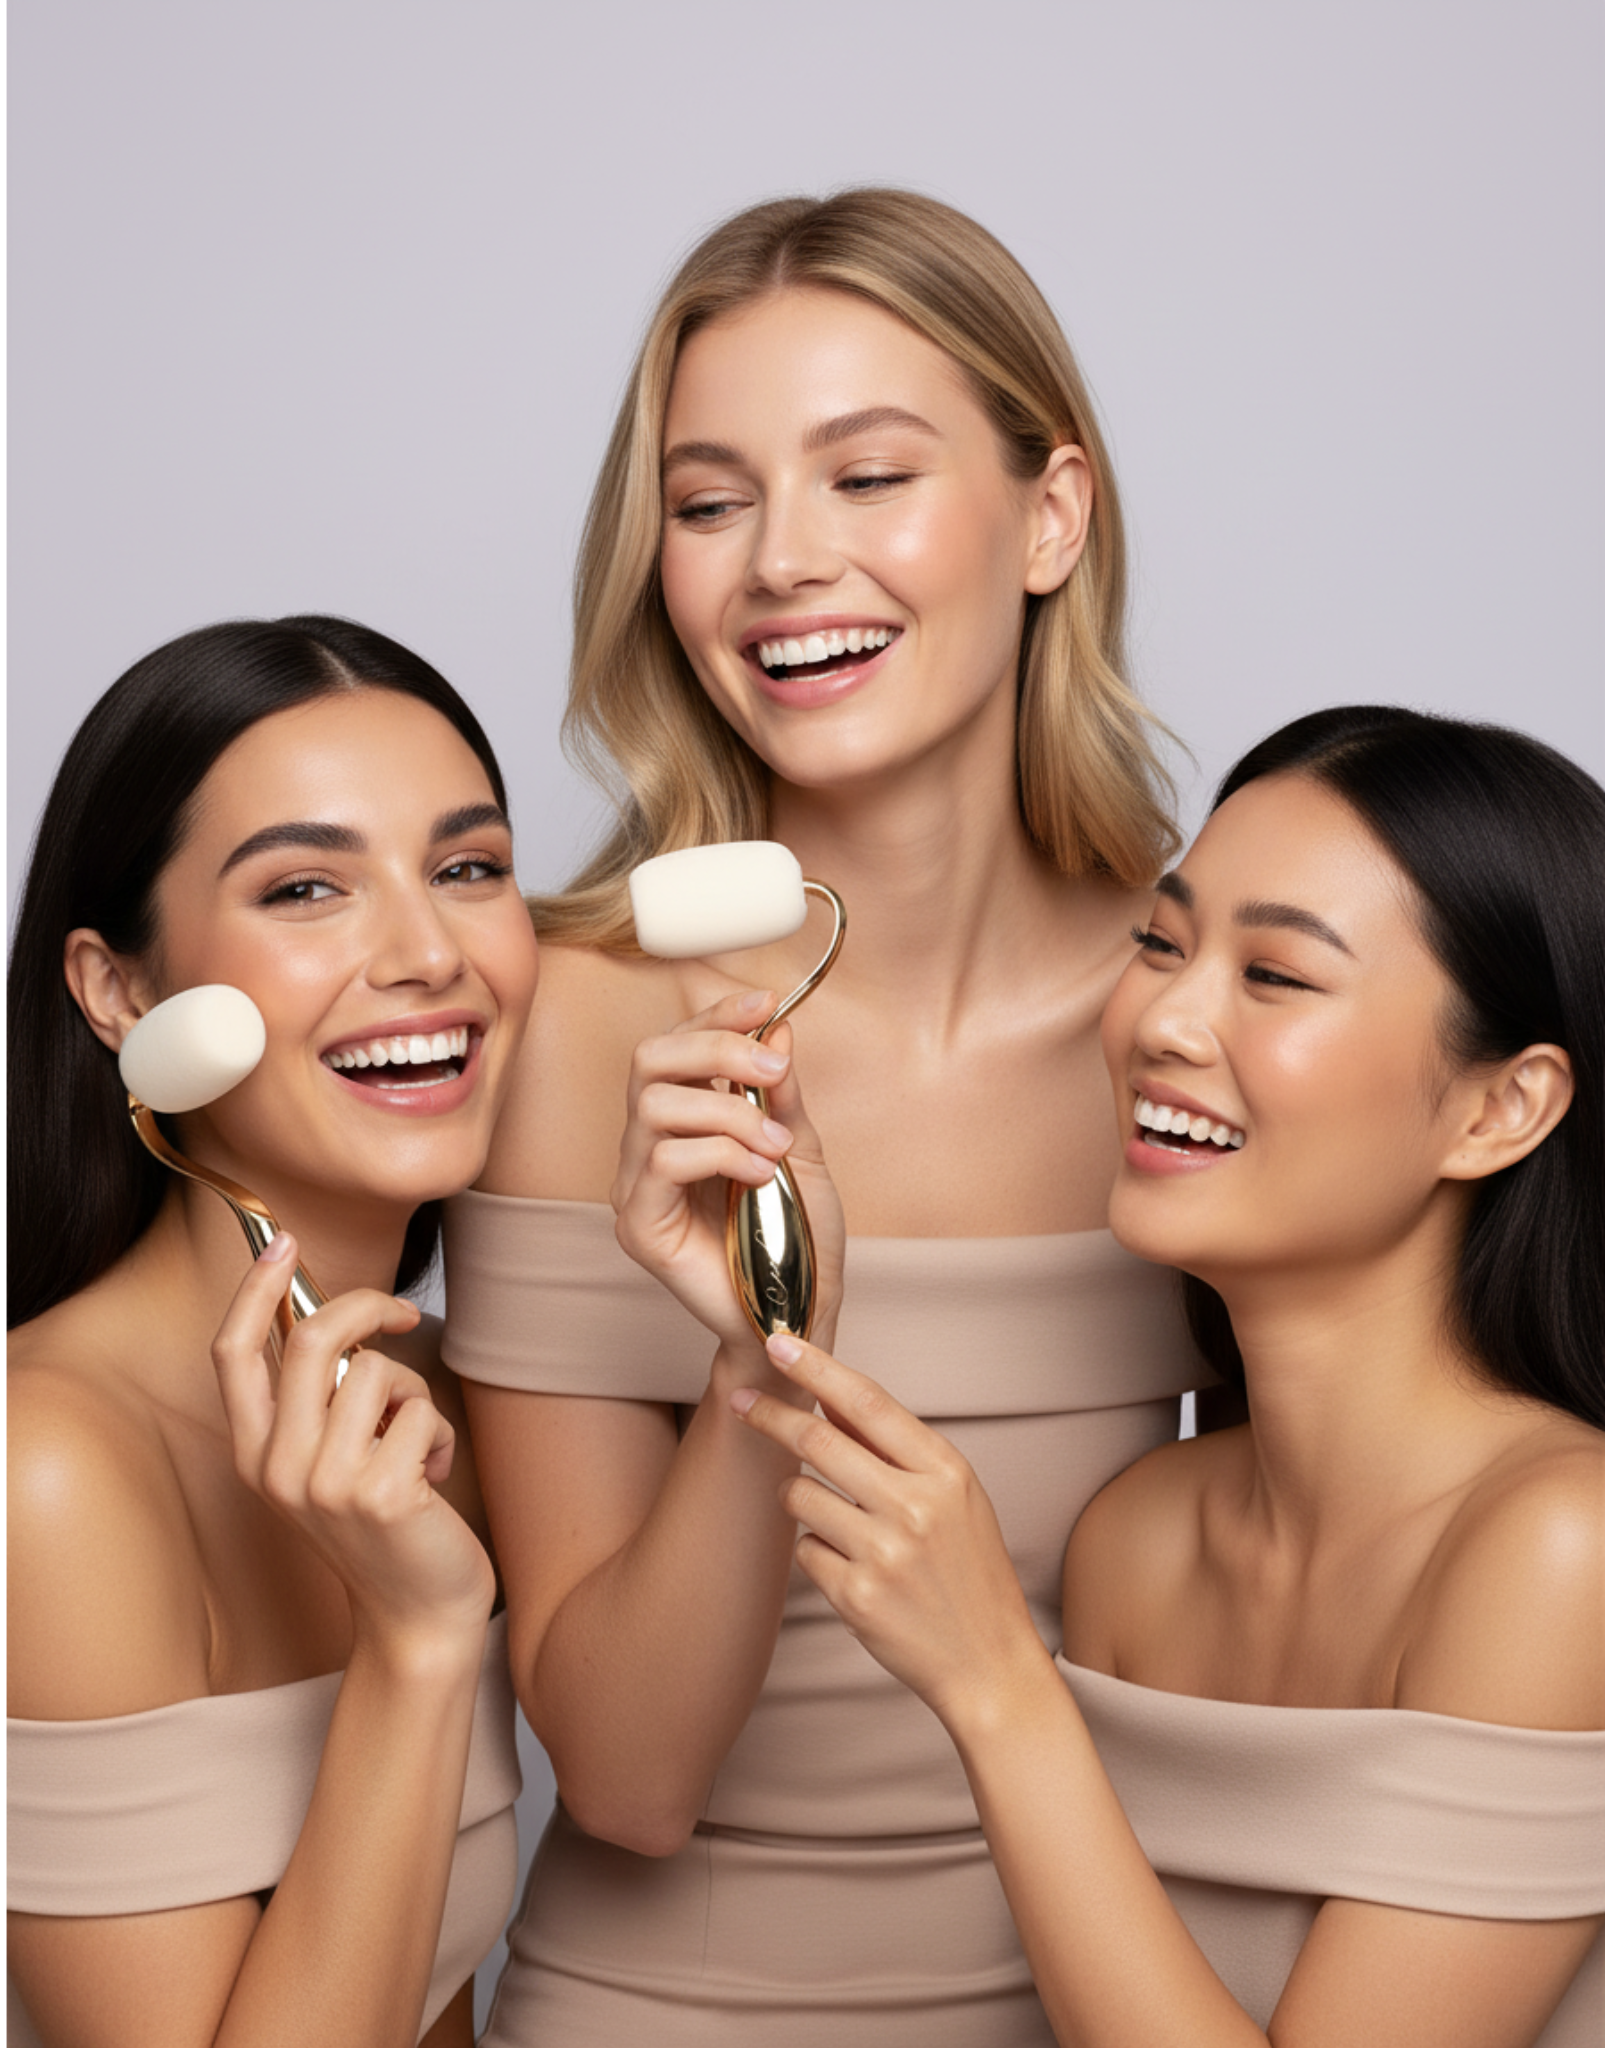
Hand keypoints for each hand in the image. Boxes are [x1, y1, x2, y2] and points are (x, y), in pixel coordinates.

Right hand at [212, 1237, 495, 1659]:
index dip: (255, 1290)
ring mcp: (326, 1485)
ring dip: (413, 1396)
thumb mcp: (326, 1463)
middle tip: (403, 1312)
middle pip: (314, 1340)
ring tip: (414, 1445)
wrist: (419, 1615)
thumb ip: (316, 1400)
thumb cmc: (384, 1525)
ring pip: (379, 1373)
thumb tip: (330, 1315)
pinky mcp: (380, 1493)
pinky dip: (439, 1435)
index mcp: (255, 1456)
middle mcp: (278, 1470)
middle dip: (370, 1306)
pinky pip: (420, 1411)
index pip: (233, 1354)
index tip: (283, 1244)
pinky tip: (433, 1480)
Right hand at [611, 990, 843, 1352]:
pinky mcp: (638, 1226)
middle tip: (774, 1072)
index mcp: (682, 1121)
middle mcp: (647, 1146)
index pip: (677, 1046)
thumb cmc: (798, 1236)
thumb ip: (783, 1094)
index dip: (715, 1016)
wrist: (798, 1311)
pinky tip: (759, 1175)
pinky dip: (719, 1155)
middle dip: (717, 1051)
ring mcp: (635, 1186)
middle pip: (650, 1060)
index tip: (765, 1002)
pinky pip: (662, 1162)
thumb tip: (776, 1027)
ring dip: (729, 1114)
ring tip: (776, 1146)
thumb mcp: (801, 1149)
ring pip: (655, 1107)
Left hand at [731, 1334, 1047, 1728]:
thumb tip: (833, 1395)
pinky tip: (855, 1571)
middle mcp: (914, 1507)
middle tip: (740, 1401)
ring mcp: (883, 1554)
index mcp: (945, 1471)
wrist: (989, 1663)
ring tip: (841, 1523)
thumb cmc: (970, 1570)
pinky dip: (818, 1554)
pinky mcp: (855, 1597)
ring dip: (801, 1499)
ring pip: (799, 1497)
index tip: (778, 1344)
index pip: (867, 1401)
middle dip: (770, 1415)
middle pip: (818, 1441)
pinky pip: (804, 1552)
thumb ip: (896, 1447)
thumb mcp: (956, 1495)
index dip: (816, 1368)